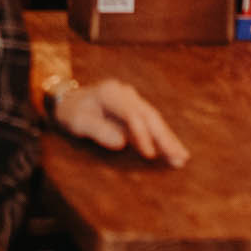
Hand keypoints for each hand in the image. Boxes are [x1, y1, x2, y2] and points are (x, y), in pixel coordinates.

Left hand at [51, 79, 188, 166]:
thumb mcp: (77, 121)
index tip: (150, 156)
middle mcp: (125, 93)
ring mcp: (132, 98)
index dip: (142, 135)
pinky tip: (173, 149)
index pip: (132, 114)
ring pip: (154, 118)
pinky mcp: (135, 108)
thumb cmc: (71, 112)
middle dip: (164, 137)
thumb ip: (98, 130)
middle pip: (149, 115)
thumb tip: (121, 143)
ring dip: (168, 138)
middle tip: (179, 158)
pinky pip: (151, 122)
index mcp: (110, 93)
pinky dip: (162, 136)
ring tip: (183, 157)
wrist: (67, 100)